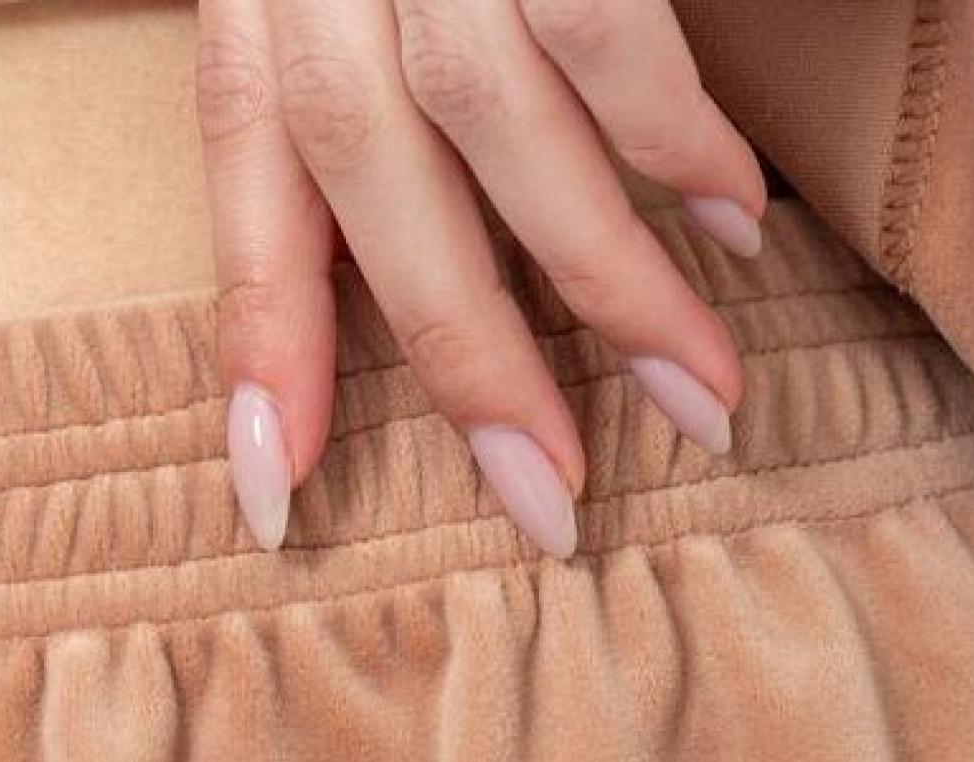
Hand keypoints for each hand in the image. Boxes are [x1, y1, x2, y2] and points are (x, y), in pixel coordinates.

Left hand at [196, 0, 768, 556]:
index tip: (269, 495)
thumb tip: (421, 254)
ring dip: (606, 274)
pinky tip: (729, 212)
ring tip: (699, 389)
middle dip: (467, 357)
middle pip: (370, 179)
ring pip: (495, 122)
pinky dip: (670, 127)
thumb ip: (351, 73)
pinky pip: (606, 21)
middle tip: (551, 502)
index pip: (243, 175)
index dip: (259, 343)